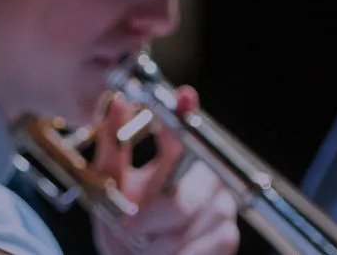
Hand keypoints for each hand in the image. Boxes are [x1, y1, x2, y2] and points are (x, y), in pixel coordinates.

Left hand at [91, 86, 239, 254]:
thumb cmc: (125, 222)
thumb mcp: (109, 184)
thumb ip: (113, 147)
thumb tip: (118, 101)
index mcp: (182, 157)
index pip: (186, 133)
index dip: (185, 117)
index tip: (184, 97)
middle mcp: (209, 178)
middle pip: (178, 203)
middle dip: (144, 221)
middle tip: (126, 226)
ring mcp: (222, 209)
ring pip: (179, 233)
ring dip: (150, 244)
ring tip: (144, 240)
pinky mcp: (227, 238)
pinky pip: (190, 251)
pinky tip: (163, 252)